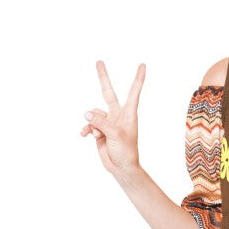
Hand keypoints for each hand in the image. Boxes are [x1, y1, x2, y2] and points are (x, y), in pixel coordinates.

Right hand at [80, 60, 144, 176]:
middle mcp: (117, 115)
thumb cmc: (126, 152)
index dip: (138, 79)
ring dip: (92, 123)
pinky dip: (86, 129)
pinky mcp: (99, 130)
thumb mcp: (115, 135)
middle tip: (99, 61)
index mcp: (128, 114)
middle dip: (103, 78)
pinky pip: (89, 125)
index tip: (143, 66)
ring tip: (97, 135)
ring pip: (93, 114)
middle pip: (108, 92)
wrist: (121, 168)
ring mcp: (108, 122)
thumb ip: (101, 122)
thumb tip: (86, 114)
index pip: (133, 92)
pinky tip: (84, 135)